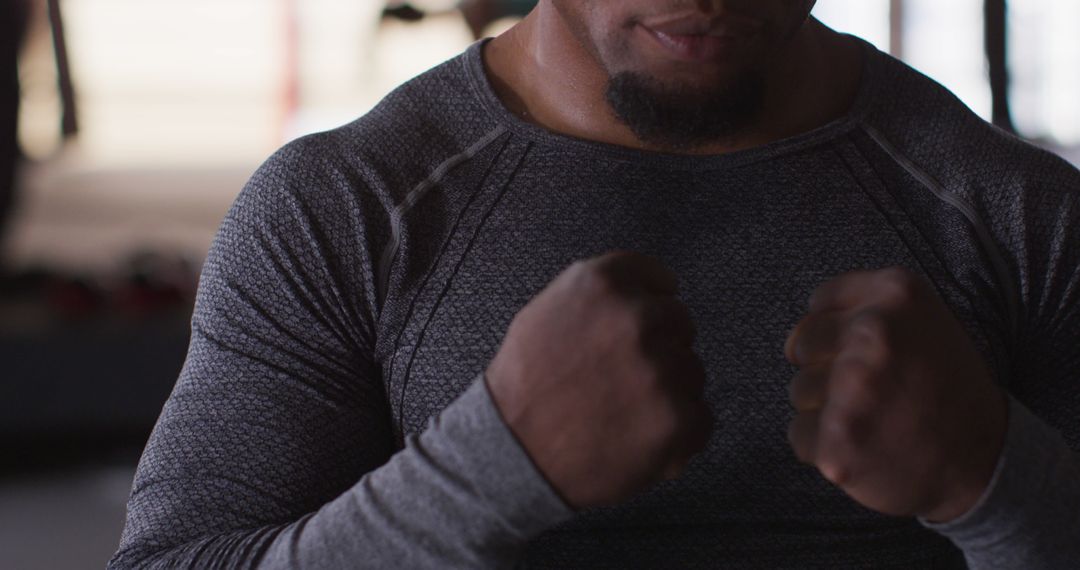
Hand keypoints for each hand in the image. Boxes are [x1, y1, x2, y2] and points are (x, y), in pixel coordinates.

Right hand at [486, 252, 712, 508]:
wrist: (511, 454)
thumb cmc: (524, 386)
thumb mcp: (546, 312)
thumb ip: (597, 295)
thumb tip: (648, 292)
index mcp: (602, 284)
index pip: (659, 279)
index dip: (652, 303)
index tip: (642, 325)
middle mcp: (636, 318)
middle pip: (680, 322)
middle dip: (659, 347)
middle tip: (620, 378)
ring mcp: (660, 369)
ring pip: (693, 371)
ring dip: (668, 391)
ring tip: (621, 411)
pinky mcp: (678, 418)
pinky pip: (701, 417)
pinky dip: (678, 434)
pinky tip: (638, 437)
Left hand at [784, 267, 1007, 521]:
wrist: (983, 461)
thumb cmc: (945, 390)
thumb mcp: (924, 321)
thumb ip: (865, 309)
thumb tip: (797, 337)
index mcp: (896, 294)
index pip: (821, 302)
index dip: (838, 332)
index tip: (868, 354)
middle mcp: (873, 333)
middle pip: (803, 343)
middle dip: (827, 368)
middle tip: (874, 391)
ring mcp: (854, 387)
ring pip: (799, 390)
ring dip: (826, 409)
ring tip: (875, 419)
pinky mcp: (836, 438)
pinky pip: (799, 433)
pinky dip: (823, 446)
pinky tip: (865, 448)